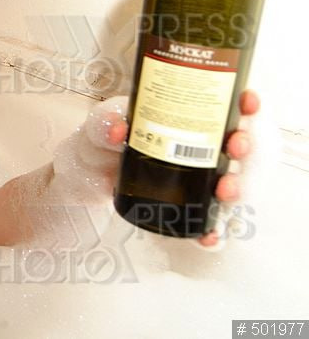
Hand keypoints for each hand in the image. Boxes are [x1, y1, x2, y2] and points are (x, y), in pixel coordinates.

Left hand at [104, 90, 259, 246]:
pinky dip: (215, 231)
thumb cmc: (102, 137)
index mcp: (190, 115)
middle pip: (247, 146)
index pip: (231, 106)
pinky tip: (210, 236)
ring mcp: (199, 178)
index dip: (249, 105)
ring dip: (242, 188)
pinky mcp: (188, 206)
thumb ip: (107, 123)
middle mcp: (204, 146)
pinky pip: (211, 221)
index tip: (249, 103)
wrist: (86, 171)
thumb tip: (118, 130)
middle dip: (252, 148)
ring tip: (226, 191)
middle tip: (237, 148)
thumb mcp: (102, 123)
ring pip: (239, 183)